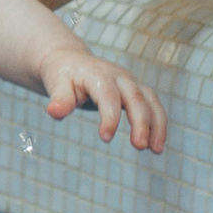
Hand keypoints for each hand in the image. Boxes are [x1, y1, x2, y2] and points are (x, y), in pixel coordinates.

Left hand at [41, 50, 166, 151]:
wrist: (70, 61)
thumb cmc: (62, 76)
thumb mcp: (56, 84)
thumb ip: (59, 98)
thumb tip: (54, 112)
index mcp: (97, 74)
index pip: (108, 94)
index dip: (109, 116)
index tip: (105, 138)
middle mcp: (118, 76)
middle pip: (136, 96)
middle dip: (141, 121)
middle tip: (139, 146)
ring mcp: (130, 82)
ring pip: (150, 100)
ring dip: (156, 124)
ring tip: (156, 150)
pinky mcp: (137, 90)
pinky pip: (153, 105)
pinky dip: (158, 124)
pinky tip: (156, 145)